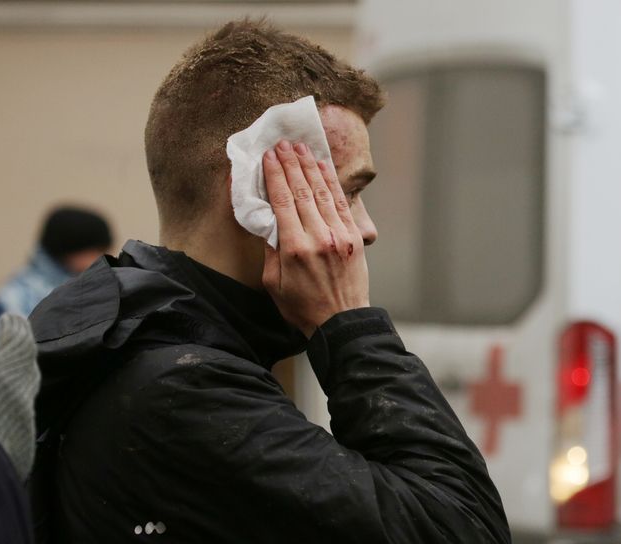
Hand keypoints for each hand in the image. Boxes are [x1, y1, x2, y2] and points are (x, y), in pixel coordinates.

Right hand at [261, 140, 368, 336]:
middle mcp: (319, 237)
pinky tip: (323, 168)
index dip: (274, 175)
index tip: (268, 157)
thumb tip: (267, 221)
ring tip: (300, 148)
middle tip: (282, 144)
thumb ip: (270, 250)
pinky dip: (331, 183)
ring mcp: (339, 235)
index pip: (282, 201)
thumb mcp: (274, 283)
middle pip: (302, 191)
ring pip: (322, 192)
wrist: (341, 322)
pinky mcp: (353, 237)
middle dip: (291, 164)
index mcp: (294, 248)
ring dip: (310, 167)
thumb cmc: (302, 307)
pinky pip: (341, 203)